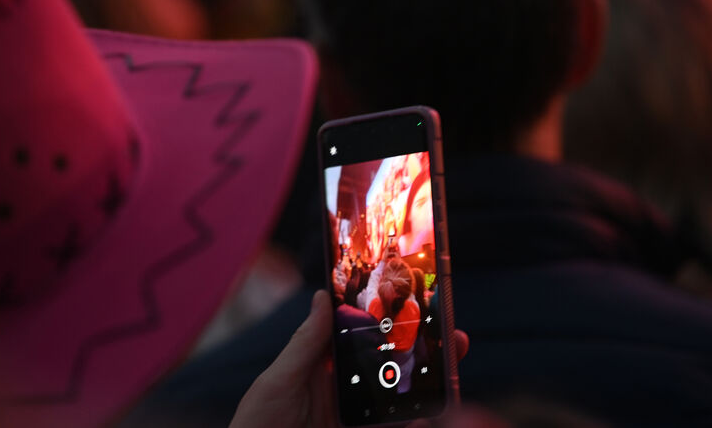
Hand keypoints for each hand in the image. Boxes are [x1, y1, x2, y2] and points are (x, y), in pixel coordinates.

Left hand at [229, 290, 469, 427]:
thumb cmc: (256, 425)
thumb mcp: (279, 381)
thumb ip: (306, 343)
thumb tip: (322, 296)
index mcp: (323, 367)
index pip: (362, 337)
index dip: (391, 321)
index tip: (419, 304)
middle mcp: (345, 391)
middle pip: (391, 366)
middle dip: (424, 351)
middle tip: (454, 338)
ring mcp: (356, 419)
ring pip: (399, 399)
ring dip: (428, 384)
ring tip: (453, 368)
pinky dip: (413, 421)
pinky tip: (431, 414)